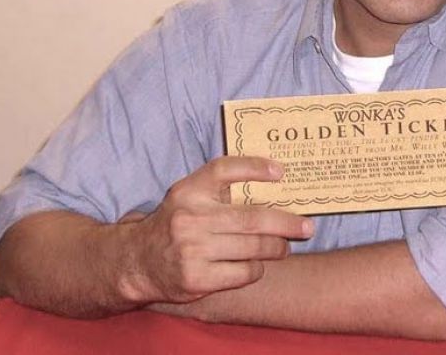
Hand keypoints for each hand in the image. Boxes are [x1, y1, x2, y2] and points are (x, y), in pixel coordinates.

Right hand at [119, 156, 312, 304]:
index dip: (254, 167)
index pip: (224, 169)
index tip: (281, 171)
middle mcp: (190, 217)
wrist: (138, 261)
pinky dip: (256, 268)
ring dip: (276, 248)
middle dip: (286, 223)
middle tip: (307, 227)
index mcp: (189, 190)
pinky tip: (256, 264)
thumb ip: (219, 187)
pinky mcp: (197, 278)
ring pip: (252, 248)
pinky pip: (244, 272)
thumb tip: (274, 178)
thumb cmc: (176, 222)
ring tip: (284, 246)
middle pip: (251, 218)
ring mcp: (193, 249)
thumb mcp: (189, 195)